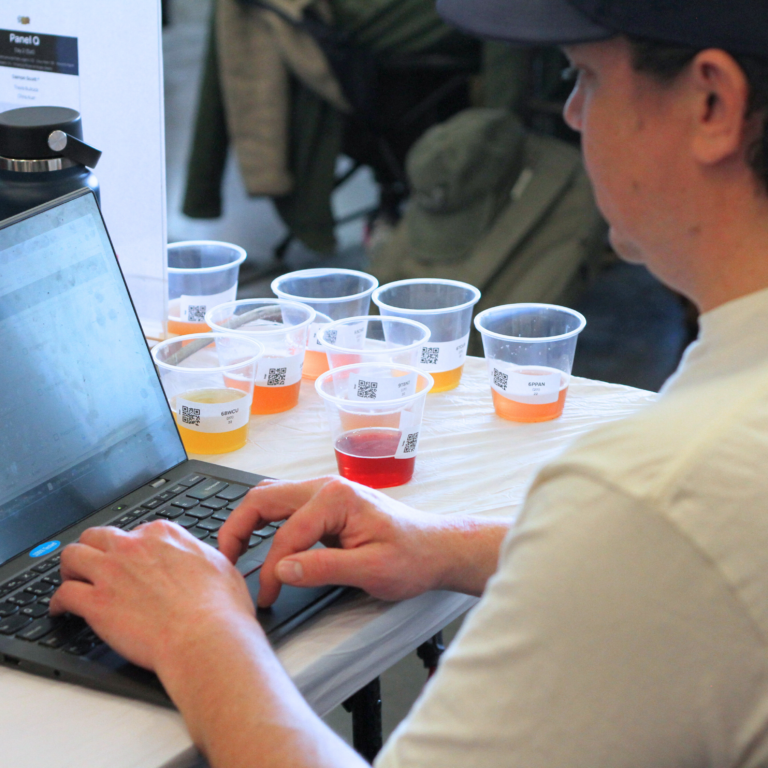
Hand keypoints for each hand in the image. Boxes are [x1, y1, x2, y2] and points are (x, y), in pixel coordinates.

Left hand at [49, 521, 255, 672]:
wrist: (206, 638)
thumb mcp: (220, 566)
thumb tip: (200, 560)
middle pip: (98, 536)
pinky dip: (58, 602)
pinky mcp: (96, 604)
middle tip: (94, 564)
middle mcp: (134, 547)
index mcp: (164, 535)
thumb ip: (200, 557)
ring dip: (69, 568)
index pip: (135, 531)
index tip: (130, 560)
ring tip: (71, 580)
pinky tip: (61, 610)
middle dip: (93, 549)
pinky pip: (63, 594)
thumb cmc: (220, 609)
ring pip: (72, 556)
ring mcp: (112, 573)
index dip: (130, 547)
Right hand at [218, 477, 452, 607]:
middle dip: (237, 529)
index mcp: (336, 498)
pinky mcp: (325, 503)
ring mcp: (324, 491)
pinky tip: (258, 542)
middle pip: (263, 499)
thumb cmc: (411, 556)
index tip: (265, 598)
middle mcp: (326, 486)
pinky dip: (264, 522)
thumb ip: (324, 568)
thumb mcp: (372, 570)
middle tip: (224, 561)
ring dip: (247, 521)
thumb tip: (283, 570)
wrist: (435, 547)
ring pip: (269, 497)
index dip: (270, 571)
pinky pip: (284, 506)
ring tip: (233, 552)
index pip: (287, 535)